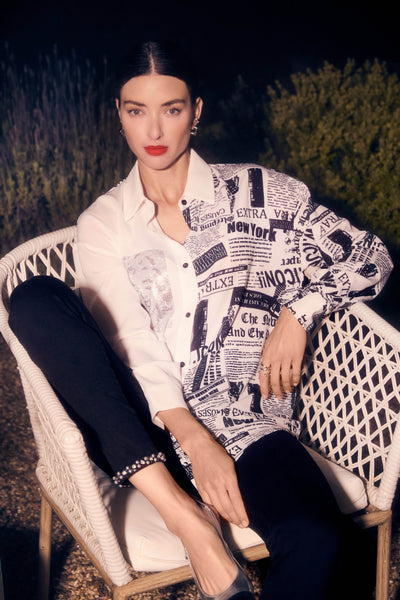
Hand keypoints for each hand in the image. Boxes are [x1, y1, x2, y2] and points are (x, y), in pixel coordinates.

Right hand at [157, 407, 248, 527]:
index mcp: (228, 478)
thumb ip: (234, 480)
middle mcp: (218, 484)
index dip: (241, 514)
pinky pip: (208, 503)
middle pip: (228, 507)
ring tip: (234, 522)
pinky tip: (221, 514)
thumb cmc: (218, 454)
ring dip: (227, 517)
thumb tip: (238, 495)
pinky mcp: (201, 487)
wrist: (200, 448)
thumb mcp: (231, 464)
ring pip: (218, 507)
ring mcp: (208, 487)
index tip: (246, 522)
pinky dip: (215, 511)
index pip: (237, 501)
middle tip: (242, 525)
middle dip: (236, 518)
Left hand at [260, 306, 306, 398]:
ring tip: (288, 391)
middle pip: (274, 380)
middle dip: (276, 391)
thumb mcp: (268, 344)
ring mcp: (286, 359)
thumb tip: (268, 368)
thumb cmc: (280, 331)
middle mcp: (275, 359)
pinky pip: (295, 373)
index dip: (264, 388)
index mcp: (266, 356)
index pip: (263, 376)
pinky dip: (295, 380)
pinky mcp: (296, 357)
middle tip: (279, 397)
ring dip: (286, 387)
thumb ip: (268, 356)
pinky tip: (295, 383)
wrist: (291, 322)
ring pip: (285, 379)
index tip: (266, 396)